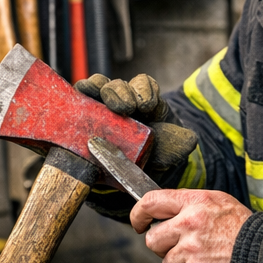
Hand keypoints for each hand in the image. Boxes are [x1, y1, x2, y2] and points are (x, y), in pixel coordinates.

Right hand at [75, 73, 197, 182]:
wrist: (124, 176)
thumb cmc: (146, 157)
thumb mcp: (165, 151)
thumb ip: (176, 145)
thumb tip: (190, 140)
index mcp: (141, 102)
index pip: (143, 85)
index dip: (144, 90)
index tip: (147, 105)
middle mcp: (118, 101)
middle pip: (115, 85)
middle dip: (118, 92)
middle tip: (123, 107)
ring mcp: (95, 108)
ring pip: (92, 88)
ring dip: (93, 89)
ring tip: (94, 97)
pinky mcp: (77, 117)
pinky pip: (72, 102)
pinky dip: (72, 99)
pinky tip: (72, 102)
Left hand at [130, 189, 251, 262]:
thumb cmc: (242, 229)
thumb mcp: (218, 202)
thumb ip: (189, 204)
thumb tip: (163, 210)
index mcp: (193, 203)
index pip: (150, 202)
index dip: (138, 214)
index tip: (137, 223)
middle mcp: (189, 224)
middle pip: (152, 239)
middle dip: (162, 246)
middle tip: (182, 247)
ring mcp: (191, 250)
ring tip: (203, 259)